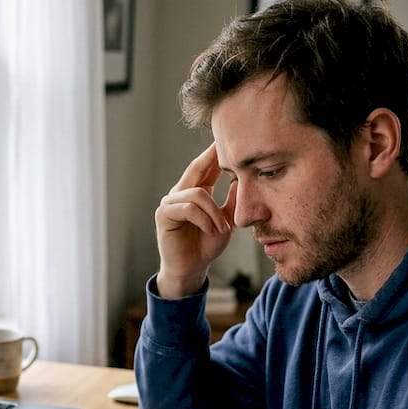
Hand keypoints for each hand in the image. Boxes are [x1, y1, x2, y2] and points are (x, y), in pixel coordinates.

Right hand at [154, 142, 236, 297]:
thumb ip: (232, 201)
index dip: (215, 153)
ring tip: (223, 228)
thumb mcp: (227, 220)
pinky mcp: (164, 215)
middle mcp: (180, 193)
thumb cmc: (207, 245)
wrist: (192, 268)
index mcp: (195, 192)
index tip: (228, 139)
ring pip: (197, 193)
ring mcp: (170, 203)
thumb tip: (243, 179)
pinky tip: (211, 230)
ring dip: (214, 211)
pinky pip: (188, 208)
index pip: (205, 167)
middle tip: (224, 146)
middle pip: (196, 168)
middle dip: (210, 157)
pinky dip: (204, 219)